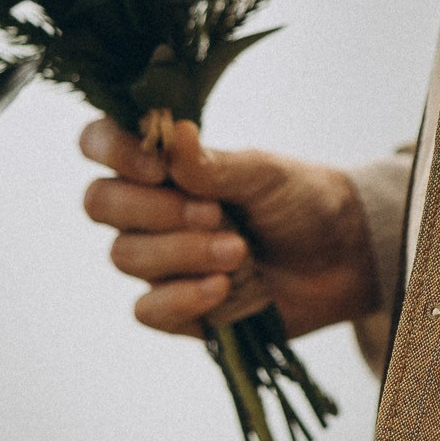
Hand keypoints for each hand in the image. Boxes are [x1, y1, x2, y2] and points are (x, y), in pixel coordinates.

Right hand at [82, 116, 380, 341]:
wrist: (341, 260)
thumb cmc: (299, 202)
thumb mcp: (265, 174)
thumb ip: (214, 163)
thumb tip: (172, 131)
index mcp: (161, 163)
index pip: (99, 143)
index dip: (113, 152)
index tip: (158, 167)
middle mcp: (147, 209)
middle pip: (100, 203)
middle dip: (154, 210)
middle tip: (215, 213)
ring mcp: (157, 260)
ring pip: (125, 255)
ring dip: (183, 252)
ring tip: (239, 250)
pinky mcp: (174, 309)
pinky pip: (147, 308)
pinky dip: (183, 296)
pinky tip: (224, 287)